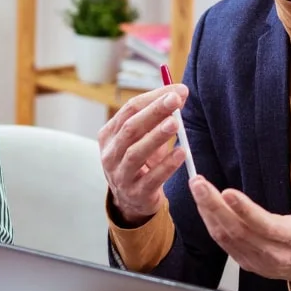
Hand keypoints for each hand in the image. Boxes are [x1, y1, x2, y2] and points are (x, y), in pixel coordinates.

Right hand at [98, 84, 189, 224]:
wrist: (133, 200)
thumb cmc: (141, 161)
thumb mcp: (143, 138)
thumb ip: (158, 116)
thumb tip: (180, 92)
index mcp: (109, 134)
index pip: (130, 109)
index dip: (154, 98)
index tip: (178, 91)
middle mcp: (110, 153)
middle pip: (130, 128)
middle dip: (154, 112)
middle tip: (175, 101)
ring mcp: (120, 175)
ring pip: (135, 153)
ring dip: (156, 137)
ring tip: (175, 124)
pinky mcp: (136, 193)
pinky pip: (151, 178)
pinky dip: (167, 165)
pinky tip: (181, 153)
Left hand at [189, 137, 290, 283]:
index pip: (266, 225)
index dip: (246, 211)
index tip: (228, 192)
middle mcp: (274, 253)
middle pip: (239, 231)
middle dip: (215, 206)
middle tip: (199, 184)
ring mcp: (257, 260)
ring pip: (226, 238)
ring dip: (208, 213)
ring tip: (197, 188)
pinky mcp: (246, 262)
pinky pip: (223, 243)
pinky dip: (210, 223)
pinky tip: (202, 205)